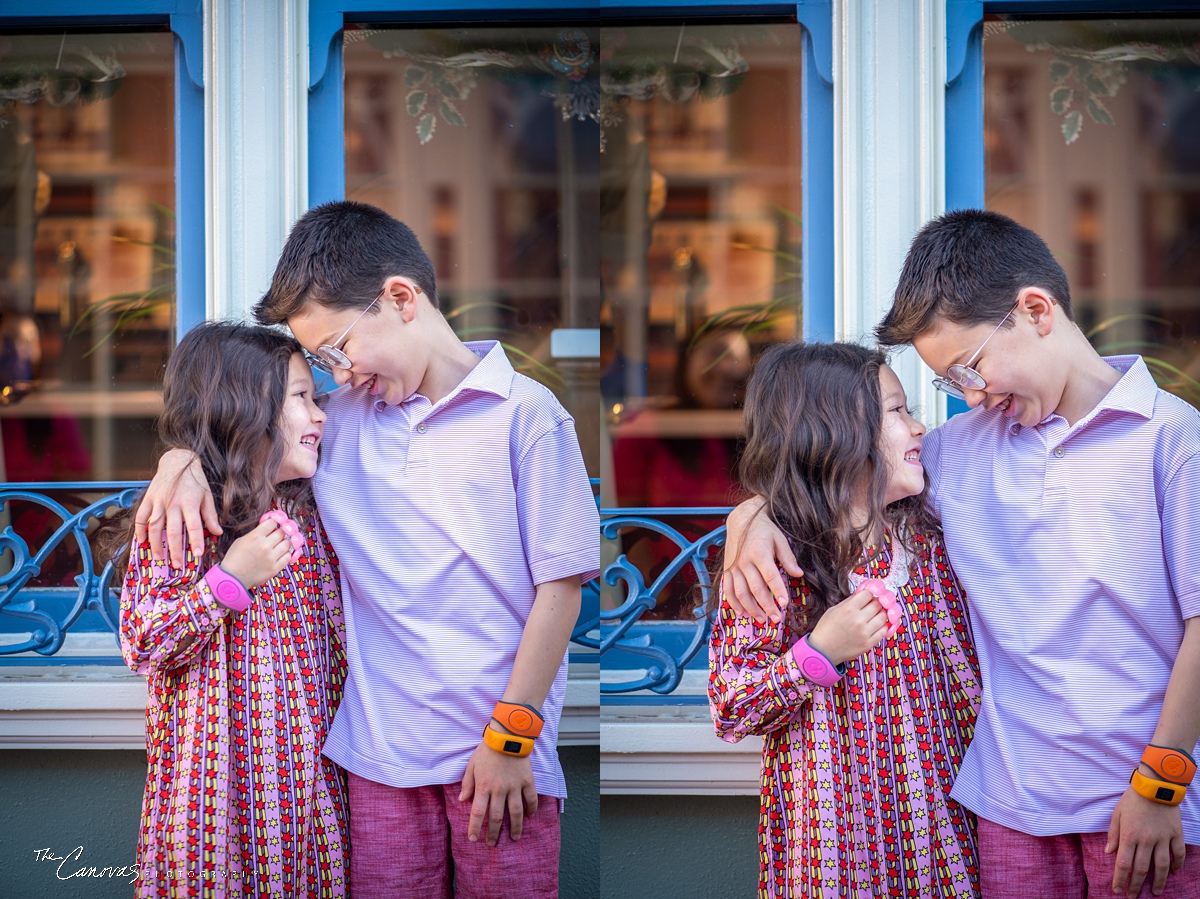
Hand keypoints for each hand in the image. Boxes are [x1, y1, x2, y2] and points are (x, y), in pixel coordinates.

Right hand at [133, 449, 219, 567]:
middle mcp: (173, 504)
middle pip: (172, 531)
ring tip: (159, 558)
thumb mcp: (207, 495)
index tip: (197, 555)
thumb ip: (210, 515)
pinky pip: (141, 516)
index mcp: (190, 503)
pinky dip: (139, 530)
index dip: (195, 541)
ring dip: (156, 545)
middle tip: (177, 565)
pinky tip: (141, 542)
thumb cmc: (195, 480)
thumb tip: (218, 532)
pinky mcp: (148, 499)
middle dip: (174, 551)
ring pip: (154, 527)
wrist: (178, 461)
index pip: (193, 526)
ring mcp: (159, 501)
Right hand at [219, 518, 293, 589]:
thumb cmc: (234, 558)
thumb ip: (256, 533)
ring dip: (283, 543)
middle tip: (275, 537)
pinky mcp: (275, 568)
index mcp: (256, 536)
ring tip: (278, 546)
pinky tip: (280, 555)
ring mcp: (271, 557)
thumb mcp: (241, 540)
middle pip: (281, 533)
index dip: (273, 524)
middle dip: (278, 533)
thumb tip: (268, 529)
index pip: (273, 523)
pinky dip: (286, 554)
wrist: (232, 577)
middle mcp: (265, 546)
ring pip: (287, 544)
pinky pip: (288, 557)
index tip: (273, 527)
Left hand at [459, 739, 537, 846]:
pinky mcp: (527, 781)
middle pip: (496, 817)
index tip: (473, 839)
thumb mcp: (472, 764)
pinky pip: (531, 798)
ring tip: (514, 838)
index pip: (478, 813)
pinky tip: (530, 816)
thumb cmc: (487, 750)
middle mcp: (499, 790)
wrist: (507, 735)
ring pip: (515, 813)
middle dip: (493, 833)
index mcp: (484, 786)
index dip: (475, 828)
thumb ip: (467, 783)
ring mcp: (515, 786)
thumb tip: (462, 800)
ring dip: (515, 827)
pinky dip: (531, 809)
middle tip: (492, 844)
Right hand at [721, 496, 803, 623]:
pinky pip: (728, 589)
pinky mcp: (727, 570)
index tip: (784, 603)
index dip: (777, 590)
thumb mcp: (779, 539)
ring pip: (740, 592)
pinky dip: (733, 603)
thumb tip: (799, 574)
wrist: (740, 520)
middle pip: (755, 588)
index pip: (770, 575)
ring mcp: (733, 567)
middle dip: (767, 606)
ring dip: (751, 608)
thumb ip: (788, 558)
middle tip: (777, 619)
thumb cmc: (763, 530)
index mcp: (759, 553)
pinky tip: (742, 613)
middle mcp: (744, 561)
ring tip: (761, 619)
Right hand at [806, 588, 888, 665]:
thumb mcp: (833, 610)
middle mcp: (858, 620)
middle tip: (871, 606)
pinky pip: (883, 631)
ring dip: (880, 614)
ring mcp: (865, 633)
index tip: (867, 597)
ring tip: (874, 616)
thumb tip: (862, 594)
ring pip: (883, 617)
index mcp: (848, 609)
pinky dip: (882, 626)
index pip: (868, 594)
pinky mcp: (868, 643)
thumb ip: (849, 601)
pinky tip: (876, 626)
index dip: (869, 594)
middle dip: (875, 603)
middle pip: (877, 605)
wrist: (822, 650)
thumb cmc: (825, 629)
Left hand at [1106, 778, 1185, 897]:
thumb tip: (1108, 852)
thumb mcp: (1117, 813)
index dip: (1120, 879)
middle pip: (1141, 869)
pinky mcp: (1176, 834)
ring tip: (1155, 892)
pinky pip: (1178, 854)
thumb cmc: (1133, 799)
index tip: (1117, 890)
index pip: (1123, 863)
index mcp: (1129, 835)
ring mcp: (1163, 838)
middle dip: (1136, 885)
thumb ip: (1113, 834)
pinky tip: (1173, 873)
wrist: (1155, 785)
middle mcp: (1146, 840)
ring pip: (1161, 866)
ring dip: (1158, 881)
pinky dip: (1177, 865)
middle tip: (1132, 896)